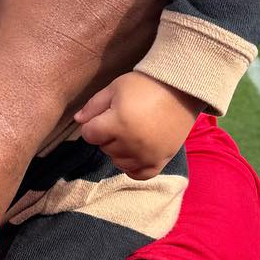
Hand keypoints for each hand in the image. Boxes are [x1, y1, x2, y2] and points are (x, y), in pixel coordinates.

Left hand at [75, 72, 201, 179]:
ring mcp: (147, 155)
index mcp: (118, 123)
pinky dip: (133, 167)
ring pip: (118, 162)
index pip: (89, 135)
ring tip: (131, 133)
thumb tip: (78, 120)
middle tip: (122, 119)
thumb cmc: (145, 85)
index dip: (93, 124)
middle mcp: (132, 144)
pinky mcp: (161, 161)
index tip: (104, 115)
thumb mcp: (115, 88)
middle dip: (107, 135)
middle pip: (104, 148)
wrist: (181, 89)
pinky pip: (140, 174)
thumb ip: (94, 106)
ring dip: (119, 150)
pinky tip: (134, 154)